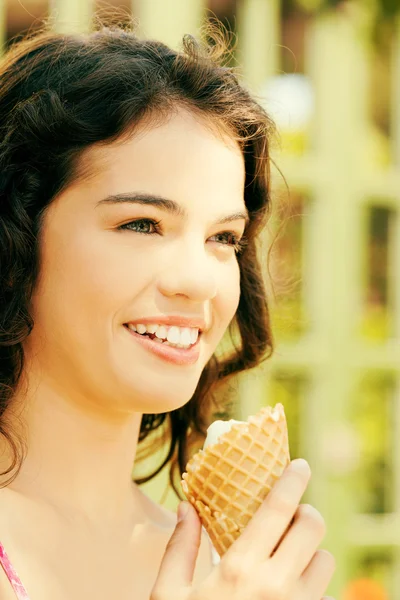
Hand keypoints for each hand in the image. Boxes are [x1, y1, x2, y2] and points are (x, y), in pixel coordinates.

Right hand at [151, 459, 335, 599]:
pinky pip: (325, 598)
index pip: (277, 510)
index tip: (300, 465)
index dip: (292, 481)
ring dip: (311, 552)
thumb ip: (179, 547)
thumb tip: (185, 506)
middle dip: (305, 513)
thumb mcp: (168, 596)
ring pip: (325, 561)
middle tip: (291, 515)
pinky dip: (313, 588)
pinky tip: (290, 593)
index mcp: (239, 570)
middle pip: (312, 527)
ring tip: (289, 557)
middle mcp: (276, 587)